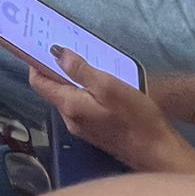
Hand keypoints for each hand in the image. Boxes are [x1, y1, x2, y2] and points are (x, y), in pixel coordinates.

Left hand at [28, 49, 194, 174]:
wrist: (157, 153)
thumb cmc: (135, 117)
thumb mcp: (108, 86)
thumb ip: (80, 70)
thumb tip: (55, 52)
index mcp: (69, 106)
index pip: (39, 82)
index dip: (36, 62)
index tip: (40, 42)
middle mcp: (70, 119)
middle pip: (53, 89)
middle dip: (54, 67)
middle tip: (65, 45)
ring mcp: (82, 127)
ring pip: (68, 96)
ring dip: (71, 78)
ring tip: (84, 58)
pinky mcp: (96, 131)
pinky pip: (81, 105)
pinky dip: (83, 90)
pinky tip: (98, 81)